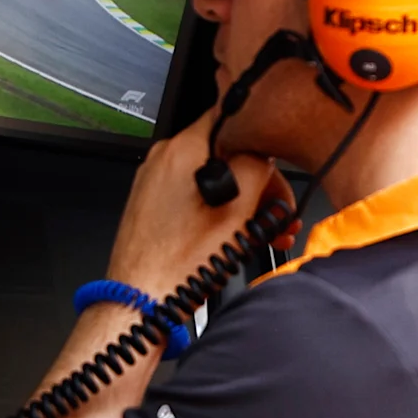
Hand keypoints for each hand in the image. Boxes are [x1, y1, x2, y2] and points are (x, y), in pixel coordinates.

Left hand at [107, 111, 283, 303]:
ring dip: (245, 201)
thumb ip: (256, 169)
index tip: (278, 163)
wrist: (139, 303)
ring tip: (265, 232)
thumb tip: (265, 154)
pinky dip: (220, 210)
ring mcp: (155, 181)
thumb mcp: (236, 214)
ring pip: (213, 177)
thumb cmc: (176, 269)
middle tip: (279, 213)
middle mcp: (163, 159)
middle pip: (225, 153)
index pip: (231, 115)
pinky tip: (238, 236)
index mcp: (181, 151)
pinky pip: (195, 195)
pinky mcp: (153, 203)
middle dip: (259, 183)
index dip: (263, 139)